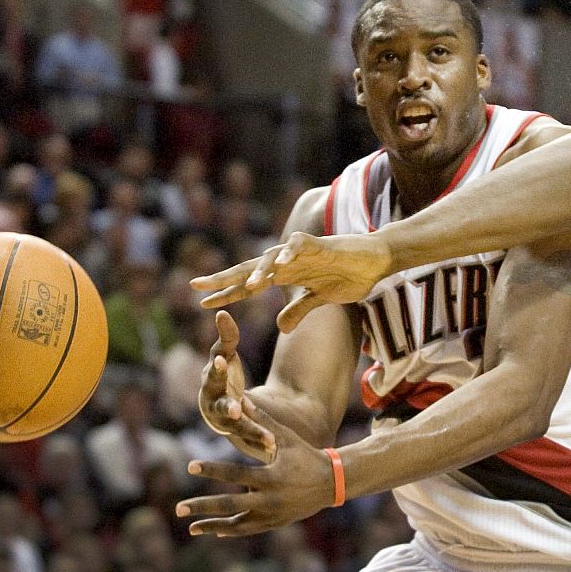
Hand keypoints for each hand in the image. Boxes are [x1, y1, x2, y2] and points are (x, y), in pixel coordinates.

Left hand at [177, 415, 335, 537]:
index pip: (235, 474)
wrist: (331, 483)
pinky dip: (231, 531)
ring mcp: (272, 515)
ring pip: (237, 525)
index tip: (190, 465)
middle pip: (230, 505)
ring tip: (191, 528)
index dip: (212, 470)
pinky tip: (214, 532)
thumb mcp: (286, 437)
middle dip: (203, 507)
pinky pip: (249, 529)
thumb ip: (262, 420)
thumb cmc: (307, 456)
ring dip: (213, 527)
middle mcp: (270, 500)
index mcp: (271, 477)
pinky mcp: (275, 523)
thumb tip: (241, 398)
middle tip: (178, 508)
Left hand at [192, 231, 392, 331]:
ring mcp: (299, 252)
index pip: (248, 285)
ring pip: (271, 259)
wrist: (374, 260)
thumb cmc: (348, 276)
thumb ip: (299, 310)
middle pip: (248, 269)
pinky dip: (290, 254)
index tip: (203, 303)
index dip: (226, 293)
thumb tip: (280, 327)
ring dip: (258, 272)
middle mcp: (285, 262)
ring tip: (247, 287)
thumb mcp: (320, 300)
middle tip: (196, 286)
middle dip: (223, 278)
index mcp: (283, 275)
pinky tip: (280, 265)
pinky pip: (299, 246)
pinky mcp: (318, 244)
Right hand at [198, 310, 275, 463]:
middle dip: (228, 408)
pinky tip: (276, 447)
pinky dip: (261, 442)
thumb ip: (226, 337)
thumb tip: (221, 312)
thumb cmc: (225, 375)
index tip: (222, 361)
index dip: (217, 369)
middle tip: (237, 409)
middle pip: (220, 407)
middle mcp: (214, 405)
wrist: (229, 406)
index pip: (213, 374)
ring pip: (237, 430)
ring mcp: (226, 423)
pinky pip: (250, 440)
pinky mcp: (240, 437)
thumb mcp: (227, 356)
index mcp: (210, 382)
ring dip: (251, 433)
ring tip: (268, 440)